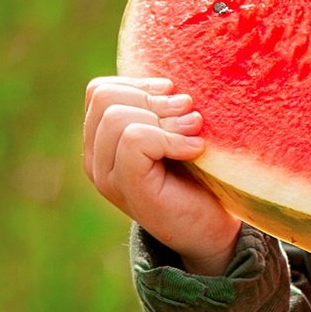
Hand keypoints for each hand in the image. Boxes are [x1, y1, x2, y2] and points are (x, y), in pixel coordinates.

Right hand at [83, 74, 243, 271]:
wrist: (215, 230)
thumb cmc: (199, 178)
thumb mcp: (174, 132)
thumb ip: (158, 107)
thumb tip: (166, 81)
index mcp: (100, 142)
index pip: (100, 90)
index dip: (140, 86)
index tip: (175, 101)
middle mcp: (95, 160)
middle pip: (105, 97)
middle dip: (153, 99)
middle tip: (190, 118)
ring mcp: (106, 177)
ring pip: (117, 116)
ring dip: (166, 119)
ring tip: (194, 134)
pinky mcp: (127, 189)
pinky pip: (135, 139)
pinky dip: (171, 138)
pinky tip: (196, 151)